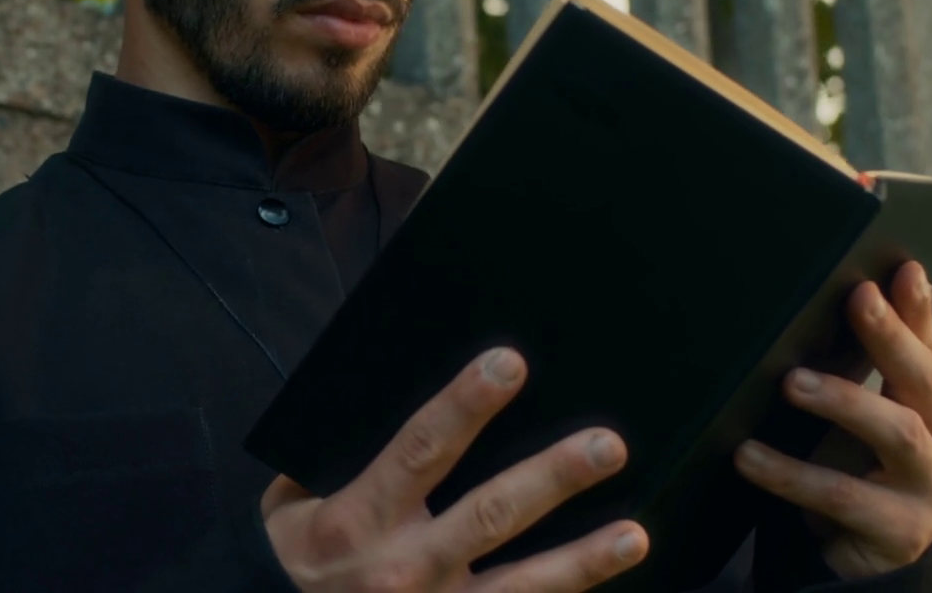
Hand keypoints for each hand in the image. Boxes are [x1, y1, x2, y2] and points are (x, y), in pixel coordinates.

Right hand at [261, 348, 647, 591]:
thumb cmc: (301, 551)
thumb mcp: (298, 499)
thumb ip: (345, 455)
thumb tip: (405, 392)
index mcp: (359, 518)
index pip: (421, 448)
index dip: (466, 403)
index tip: (509, 362)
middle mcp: (403, 567)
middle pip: (491, 515)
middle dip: (552, 478)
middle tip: (607, 445)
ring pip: (523, 584)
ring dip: (583, 558)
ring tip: (634, 532)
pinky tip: (611, 574)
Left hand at [733, 261, 931, 577]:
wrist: (848, 562)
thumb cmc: (845, 474)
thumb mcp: (847, 418)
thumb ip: (847, 368)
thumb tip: (821, 298)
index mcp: (931, 408)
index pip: (925, 348)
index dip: (917, 310)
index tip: (901, 268)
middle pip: (923, 381)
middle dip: (891, 336)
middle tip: (857, 298)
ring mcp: (929, 490)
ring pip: (899, 433)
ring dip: (845, 400)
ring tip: (791, 382)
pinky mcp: (900, 533)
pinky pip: (843, 496)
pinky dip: (791, 474)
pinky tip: (749, 455)